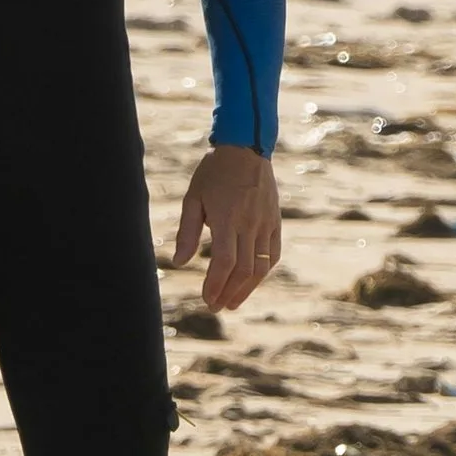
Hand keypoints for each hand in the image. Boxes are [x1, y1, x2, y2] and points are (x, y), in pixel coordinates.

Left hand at [172, 145, 281, 311]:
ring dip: (246, 289)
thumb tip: (180, 262)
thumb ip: (187, 232)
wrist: (245, 147)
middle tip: (216, 307)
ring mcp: (266, 223)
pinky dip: (263, 271)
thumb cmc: (214, 172)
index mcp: (227, 219)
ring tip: (232, 302)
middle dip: (228, 293)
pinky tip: (252, 280)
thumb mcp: (193, 198)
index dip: (215, 285)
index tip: (206, 299)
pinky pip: (273, 253)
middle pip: (243, 270)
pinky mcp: (275, 221)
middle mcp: (250, 223)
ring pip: (261, 266)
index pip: (224, 262)